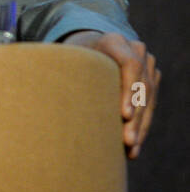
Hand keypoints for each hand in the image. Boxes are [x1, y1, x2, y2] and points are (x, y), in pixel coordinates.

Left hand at [61, 30, 158, 158]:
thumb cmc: (71, 56)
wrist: (90, 46)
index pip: (130, 64)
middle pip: (142, 87)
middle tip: (127, 141)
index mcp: (113, 41)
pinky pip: (150, 105)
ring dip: (141, 127)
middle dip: (136, 117)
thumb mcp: (65, 58)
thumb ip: (59, 69)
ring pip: (149, 99)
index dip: (129, 89)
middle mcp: (135, 50)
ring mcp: (147, 64)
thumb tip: (39, 95)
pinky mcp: (152, 78)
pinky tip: (133, 148)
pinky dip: (142, 126)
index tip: (124, 114)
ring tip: (130, 149)